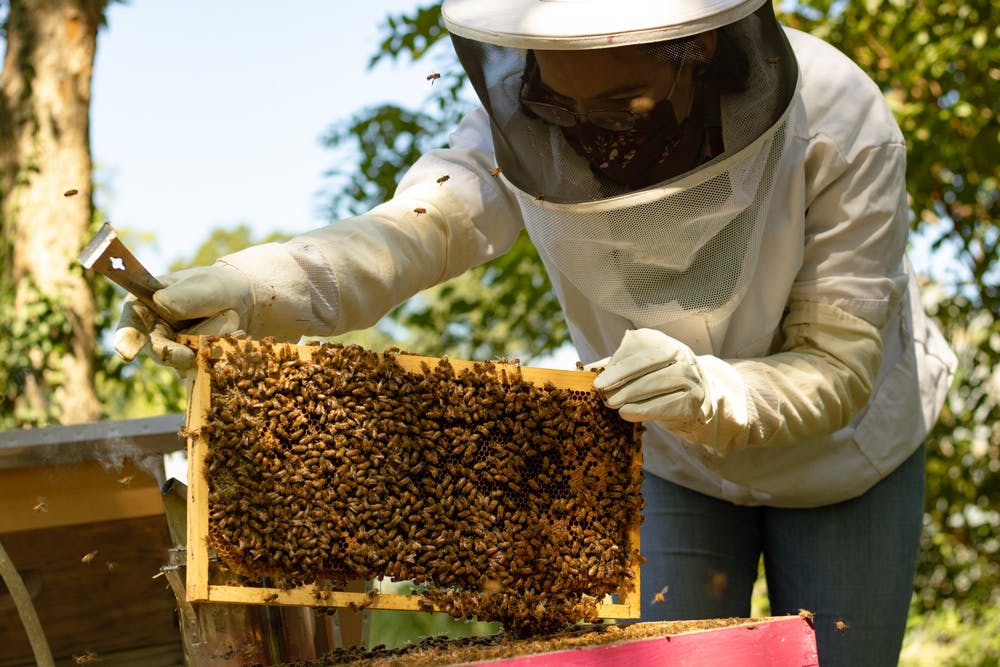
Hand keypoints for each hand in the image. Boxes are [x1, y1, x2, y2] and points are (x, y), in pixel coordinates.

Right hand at [113, 264, 252, 369]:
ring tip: (231, 327)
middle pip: (155, 349)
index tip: (126, 353)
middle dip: (170, 355)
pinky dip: (219, 356)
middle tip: (188, 357)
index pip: (130, 321)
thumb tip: (161, 304)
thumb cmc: (216, 287)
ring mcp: (172, 349)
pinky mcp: (190, 363)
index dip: (126, 337)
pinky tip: (236, 336)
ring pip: (181, 362)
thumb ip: (184, 296)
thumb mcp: (204, 286)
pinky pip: (200, 369)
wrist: (241, 303)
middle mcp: (154, 330)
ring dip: (206, 349)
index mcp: (145, 304)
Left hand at [592, 329, 711, 427]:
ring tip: (611, 404)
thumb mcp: (636, 369)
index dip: (616, 363)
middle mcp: (679, 353)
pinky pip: (668, 404)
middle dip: (620, 378)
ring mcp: (690, 375)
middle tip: (601, 393)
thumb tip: (582, 371)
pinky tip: (627, 414)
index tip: (599, 379)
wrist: (696, 399)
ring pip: (657, 382)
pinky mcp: (695, 400)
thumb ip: (612, 367)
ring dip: (630, 395)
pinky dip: (645, 410)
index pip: (637, 347)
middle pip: (647, 363)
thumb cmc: (657, 381)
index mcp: (661, 341)